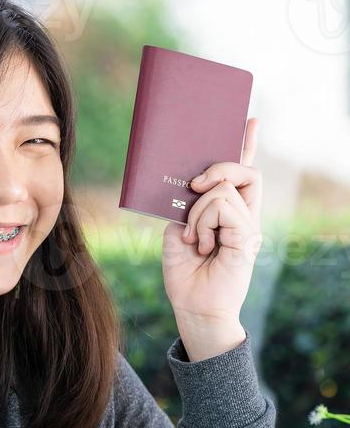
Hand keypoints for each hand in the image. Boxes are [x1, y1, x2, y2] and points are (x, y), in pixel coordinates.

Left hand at [161, 118, 262, 350]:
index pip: (243, 172)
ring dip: (198, 211)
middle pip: (244, 171)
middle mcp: (243, 216)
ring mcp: (247, 226)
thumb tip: (192, 187)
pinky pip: (224, 209)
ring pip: (224, 189)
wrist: (193, 307)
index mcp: (228, 212)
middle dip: (218, 167)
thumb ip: (186, 207)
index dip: (246, 146)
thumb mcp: (177, 230)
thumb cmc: (184, 273)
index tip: (250, 120)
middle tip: (195, 184)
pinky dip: (204, 223)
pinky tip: (200, 245)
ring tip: (193, 239)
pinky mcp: (246, 237)